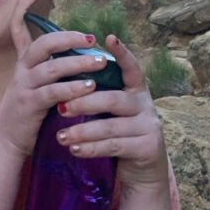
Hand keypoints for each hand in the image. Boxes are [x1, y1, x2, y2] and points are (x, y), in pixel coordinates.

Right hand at [0, 0, 117, 158]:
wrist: (8, 141)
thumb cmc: (28, 112)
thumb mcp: (34, 85)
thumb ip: (49, 69)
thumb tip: (77, 54)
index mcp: (23, 63)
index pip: (17, 28)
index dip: (22, 8)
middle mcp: (21, 70)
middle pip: (42, 44)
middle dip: (68, 38)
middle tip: (91, 38)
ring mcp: (23, 87)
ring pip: (52, 67)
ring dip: (78, 63)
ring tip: (101, 62)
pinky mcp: (29, 105)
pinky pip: (53, 91)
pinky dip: (72, 88)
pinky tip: (90, 88)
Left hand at [52, 35, 168, 187]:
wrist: (142, 171)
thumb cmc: (119, 133)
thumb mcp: (112, 111)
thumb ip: (99, 93)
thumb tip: (66, 73)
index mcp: (136, 90)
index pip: (131, 67)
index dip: (122, 53)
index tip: (109, 37)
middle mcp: (145, 105)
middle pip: (112, 99)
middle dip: (83, 102)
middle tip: (60, 107)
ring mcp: (149, 127)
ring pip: (110, 126)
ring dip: (82, 131)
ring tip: (60, 136)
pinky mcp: (147, 148)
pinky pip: (114, 146)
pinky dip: (91, 148)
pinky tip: (74, 149)